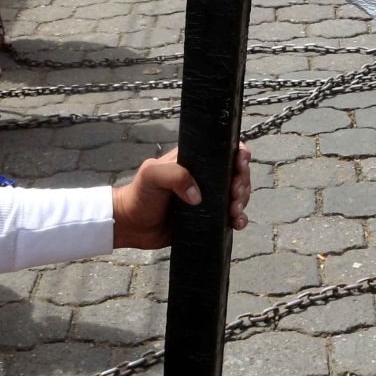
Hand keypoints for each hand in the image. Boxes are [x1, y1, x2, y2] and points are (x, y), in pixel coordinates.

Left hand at [111, 144, 252, 248]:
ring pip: (238, 194)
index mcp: (196, 160)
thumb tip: (198, 195)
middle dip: (242, 182)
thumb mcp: (152, 174)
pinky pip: (231, 217)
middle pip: (237, 173)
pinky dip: (239, 219)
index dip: (239, 154)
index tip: (240, 164)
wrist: (132, 225)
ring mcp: (209, 198)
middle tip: (234, 193)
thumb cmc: (139, 194)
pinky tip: (237, 223)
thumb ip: (174, 175)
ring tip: (234, 210)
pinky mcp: (209, 218)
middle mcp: (206, 177)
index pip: (225, 150)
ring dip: (242, 201)